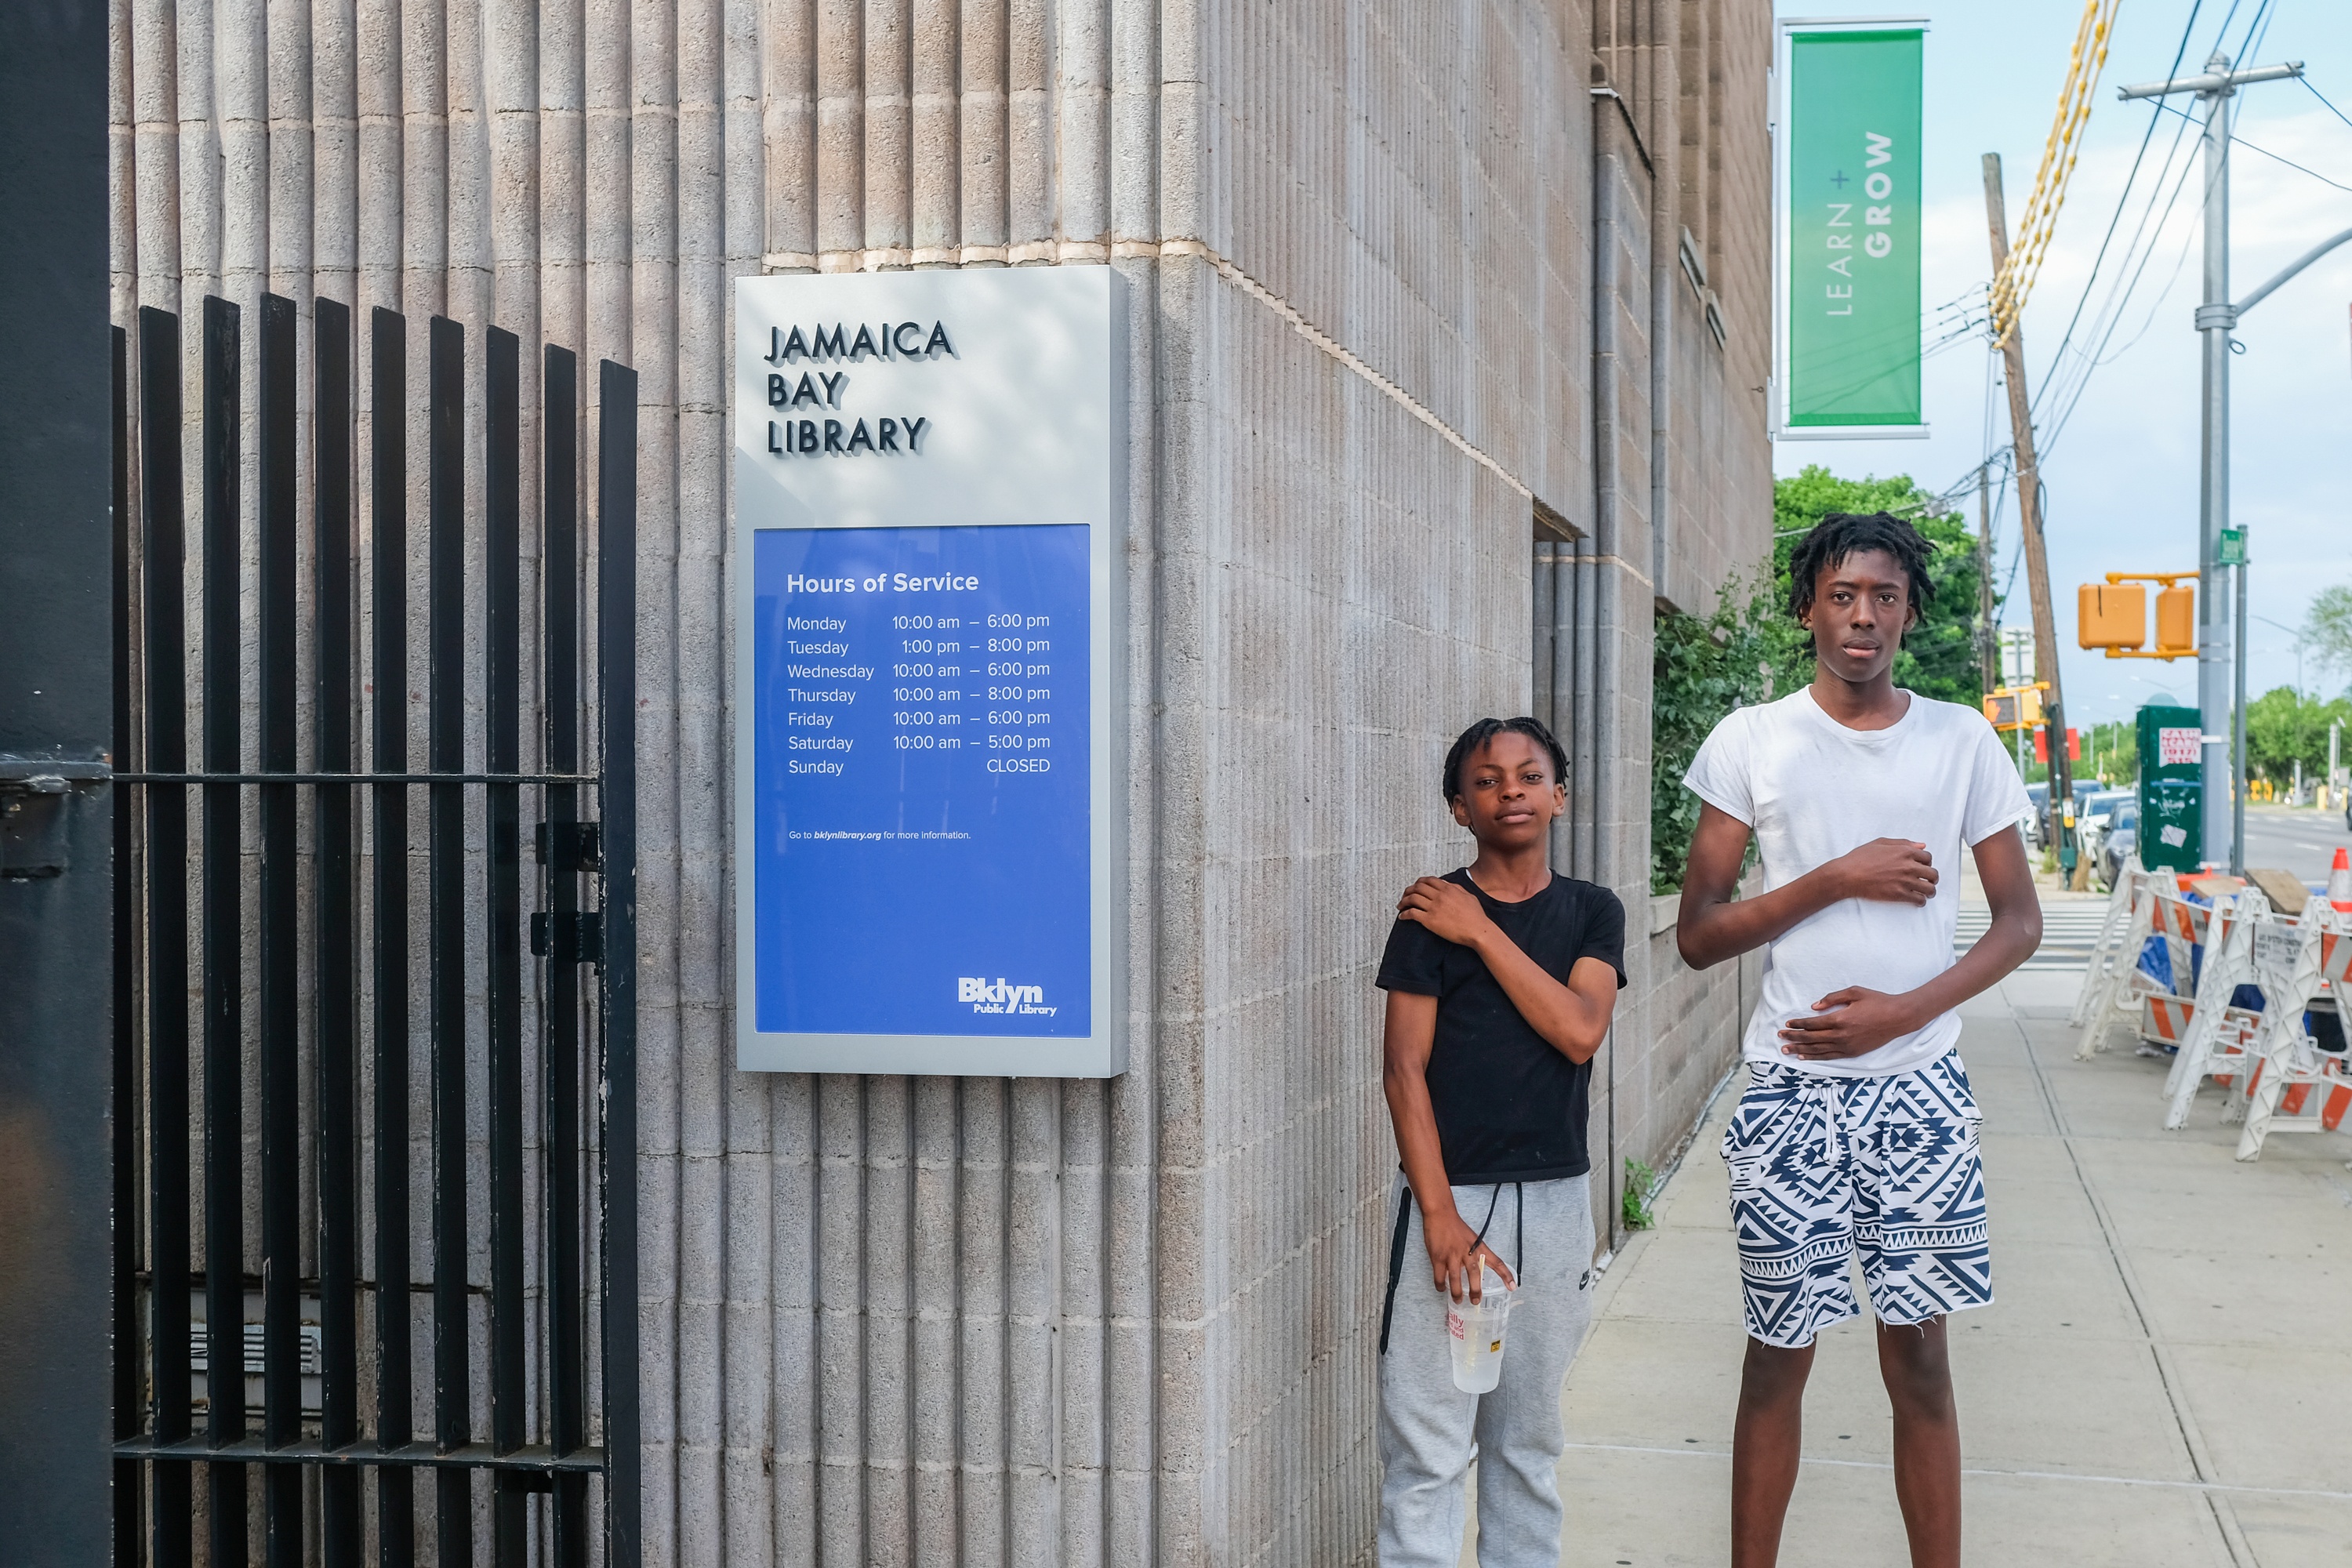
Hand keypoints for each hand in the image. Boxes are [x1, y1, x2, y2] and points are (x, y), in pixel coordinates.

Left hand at [1397, 877, 1494, 947]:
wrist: (1478, 931)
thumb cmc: (1476, 916)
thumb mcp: (1468, 896)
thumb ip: (1455, 888)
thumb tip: (1445, 883)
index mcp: (1448, 889)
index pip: (1427, 880)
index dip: (1418, 882)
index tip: (1414, 886)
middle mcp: (1439, 896)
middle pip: (1417, 888)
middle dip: (1408, 891)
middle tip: (1405, 896)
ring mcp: (1434, 908)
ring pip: (1412, 899)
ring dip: (1403, 901)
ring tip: (1401, 906)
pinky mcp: (1430, 921)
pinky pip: (1412, 914)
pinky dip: (1404, 914)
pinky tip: (1402, 916)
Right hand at [1422, 1205, 1515, 1302]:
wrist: (1440, 1214)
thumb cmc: (1456, 1226)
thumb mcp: (1471, 1239)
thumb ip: (1473, 1254)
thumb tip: (1472, 1272)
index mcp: (1478, 1247)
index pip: (1496, 1262)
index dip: (1505, 1275)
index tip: (1512, 1287)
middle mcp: (1467, 1252)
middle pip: (1475, 1274)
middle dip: (1476, 1290)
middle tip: (1476, 1302)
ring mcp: (1452, 1255)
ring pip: (1456, 1279)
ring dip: (1457, 1292)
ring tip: (1458, 1300)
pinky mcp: (1438, 1257)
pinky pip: (1439, 1276)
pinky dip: (1440, 1285)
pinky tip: (1441, 1289)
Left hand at [1778, 986, 1921, 1059]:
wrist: (1898, 1018)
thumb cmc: (1877, 1001)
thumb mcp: (1854, 992)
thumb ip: (1832, 998)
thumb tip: (1814, 1007)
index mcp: (1840, 1019)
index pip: (1812, 1024)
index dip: (1798, 1024)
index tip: (1787, 1024)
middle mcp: (1841, 1035)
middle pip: (1811, 1038)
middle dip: (1793, 1038)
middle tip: (1779, 1037)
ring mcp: (1847, 1046)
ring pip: (1818, 1049)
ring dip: (1800, 1049)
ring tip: (1786, 1050)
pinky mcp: (1853, 1052)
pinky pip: (1830, 1056)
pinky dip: (1816, 1057)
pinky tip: (1805, 1056)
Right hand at [1829, 838, 1936, 904]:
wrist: (1848, 875)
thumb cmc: (1860, 858)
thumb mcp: (1880, 843)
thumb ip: (1903, 843)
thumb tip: (1921, 845)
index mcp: (1905, 851)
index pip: (1928, 858)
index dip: (1926, 863)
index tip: (1922, 867)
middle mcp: (1908, 866)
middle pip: (1932, 874)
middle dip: (1932, 878)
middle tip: (1927, 881)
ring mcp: (1905, 881)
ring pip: (1929, 888)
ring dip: (1930, 891)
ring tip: (1926, 893)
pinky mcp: (1899, 894)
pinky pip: (1919, 900)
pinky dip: (1921, 901)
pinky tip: (1917, 900)